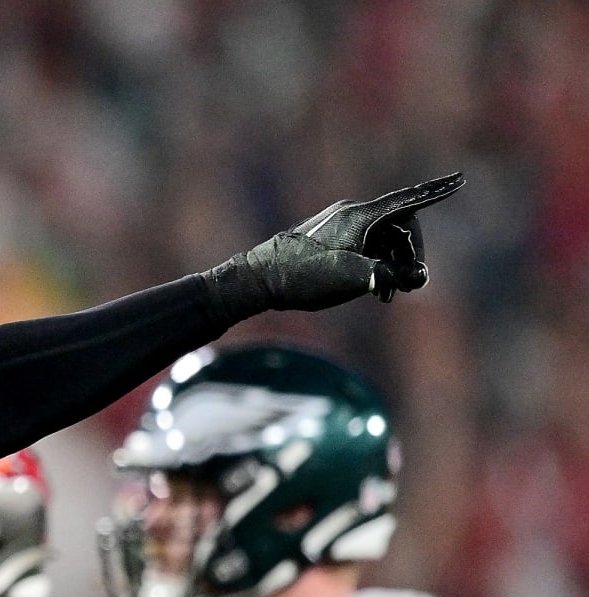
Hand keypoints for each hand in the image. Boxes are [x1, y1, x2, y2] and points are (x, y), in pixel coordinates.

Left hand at [203, 173, 463, 320]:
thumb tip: (419, 277)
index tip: (459, 181)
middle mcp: (352, 214)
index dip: (436, 193)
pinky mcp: (330, 239)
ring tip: (387, 294)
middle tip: (409, 284)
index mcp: (361, 216)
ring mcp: (340, 225)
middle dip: (410, 254)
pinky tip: (374, 290)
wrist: (258, 279)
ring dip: (393, 265)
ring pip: (382, 240)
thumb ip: (390, 274)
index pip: (408, 201)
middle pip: (399, 226)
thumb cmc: (304, 277)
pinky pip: (365, 246)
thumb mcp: (353, 278)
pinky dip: (376, 264)